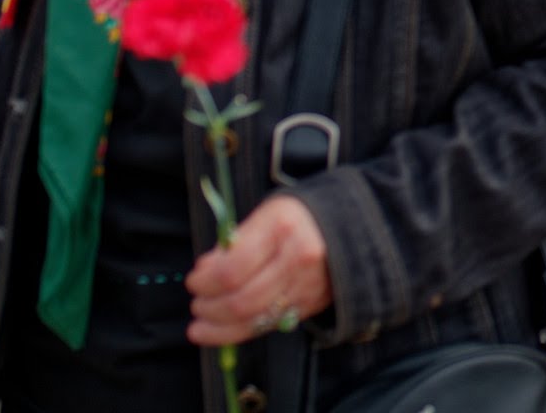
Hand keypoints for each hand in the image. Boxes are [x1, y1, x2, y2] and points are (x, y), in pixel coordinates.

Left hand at [185, 194, 332, 345]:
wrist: (351, 224)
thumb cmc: (299, 216)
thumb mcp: (267, 214)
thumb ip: (236, 242)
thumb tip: (205, 271)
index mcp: (282, 228)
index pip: (232, 269)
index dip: (205, 282)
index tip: (194, 281)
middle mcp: (297, 259)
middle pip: (241, 300)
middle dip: (209, 307)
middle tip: (197, 304)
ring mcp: (306, 286)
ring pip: (253, 319)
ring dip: (219, 326)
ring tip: (201, 322)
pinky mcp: (309, 305)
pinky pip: (268, 326)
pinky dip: (239, 332)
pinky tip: (222, 330)